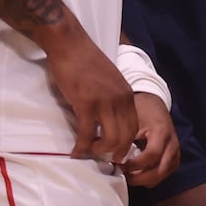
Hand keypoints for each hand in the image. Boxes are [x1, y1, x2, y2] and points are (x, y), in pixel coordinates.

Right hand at [45, 28, 138, 160]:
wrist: (70, 44)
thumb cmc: (86, 60)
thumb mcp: (109, 80)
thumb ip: (112, 98)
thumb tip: (108, 118)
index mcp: (127, 94)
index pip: (134, 126)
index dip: (126, 143)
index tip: (116, 152)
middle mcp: (121, 99)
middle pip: (126, 136)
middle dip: (116, 152)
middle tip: (105, 160)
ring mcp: (105, 102)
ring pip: (110, 139)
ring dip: (99, 151)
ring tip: (88, 153)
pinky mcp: (86, 104)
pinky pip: (87, 134)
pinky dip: (81, 147)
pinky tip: (75, 152)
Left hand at [122, 92, 180, 187]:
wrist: (154, 103)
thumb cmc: (141, 110)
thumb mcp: (131, 120)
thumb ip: (123, 139)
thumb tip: (107, 157)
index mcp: (162, 132)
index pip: (151, 156)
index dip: (133, 165)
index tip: (118, 163)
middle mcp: (172, 143)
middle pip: (159, 171)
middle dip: (139, 178)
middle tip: (122, 173)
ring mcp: (176, 151)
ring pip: (162, 175)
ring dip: (144, 179)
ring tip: (128, 173)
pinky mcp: (175, 157)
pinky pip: (164, 174)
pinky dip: (151, 177)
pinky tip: (138, 172)